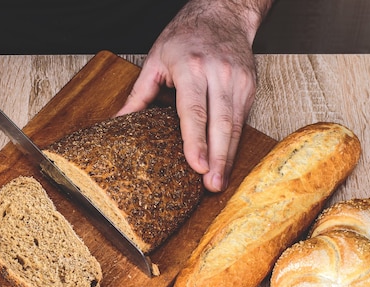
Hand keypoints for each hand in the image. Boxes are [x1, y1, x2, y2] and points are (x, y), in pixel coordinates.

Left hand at [117, 0, 271, 191]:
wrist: (224, 12)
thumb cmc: (186, 35)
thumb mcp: (156, 59)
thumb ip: (139, 93)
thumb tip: (119, 121)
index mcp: (191, 68)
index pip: (194, 112)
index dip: (197, 142)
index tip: (197, 167)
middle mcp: (219, 74)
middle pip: (220, 124)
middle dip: (217, 158)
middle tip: (212, 186)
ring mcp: (238, 81)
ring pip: (235, 125)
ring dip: (228, 157)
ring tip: (220, 182)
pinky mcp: (250, 87)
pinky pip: (242, 120)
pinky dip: (234, 143)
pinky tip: (227, 162)